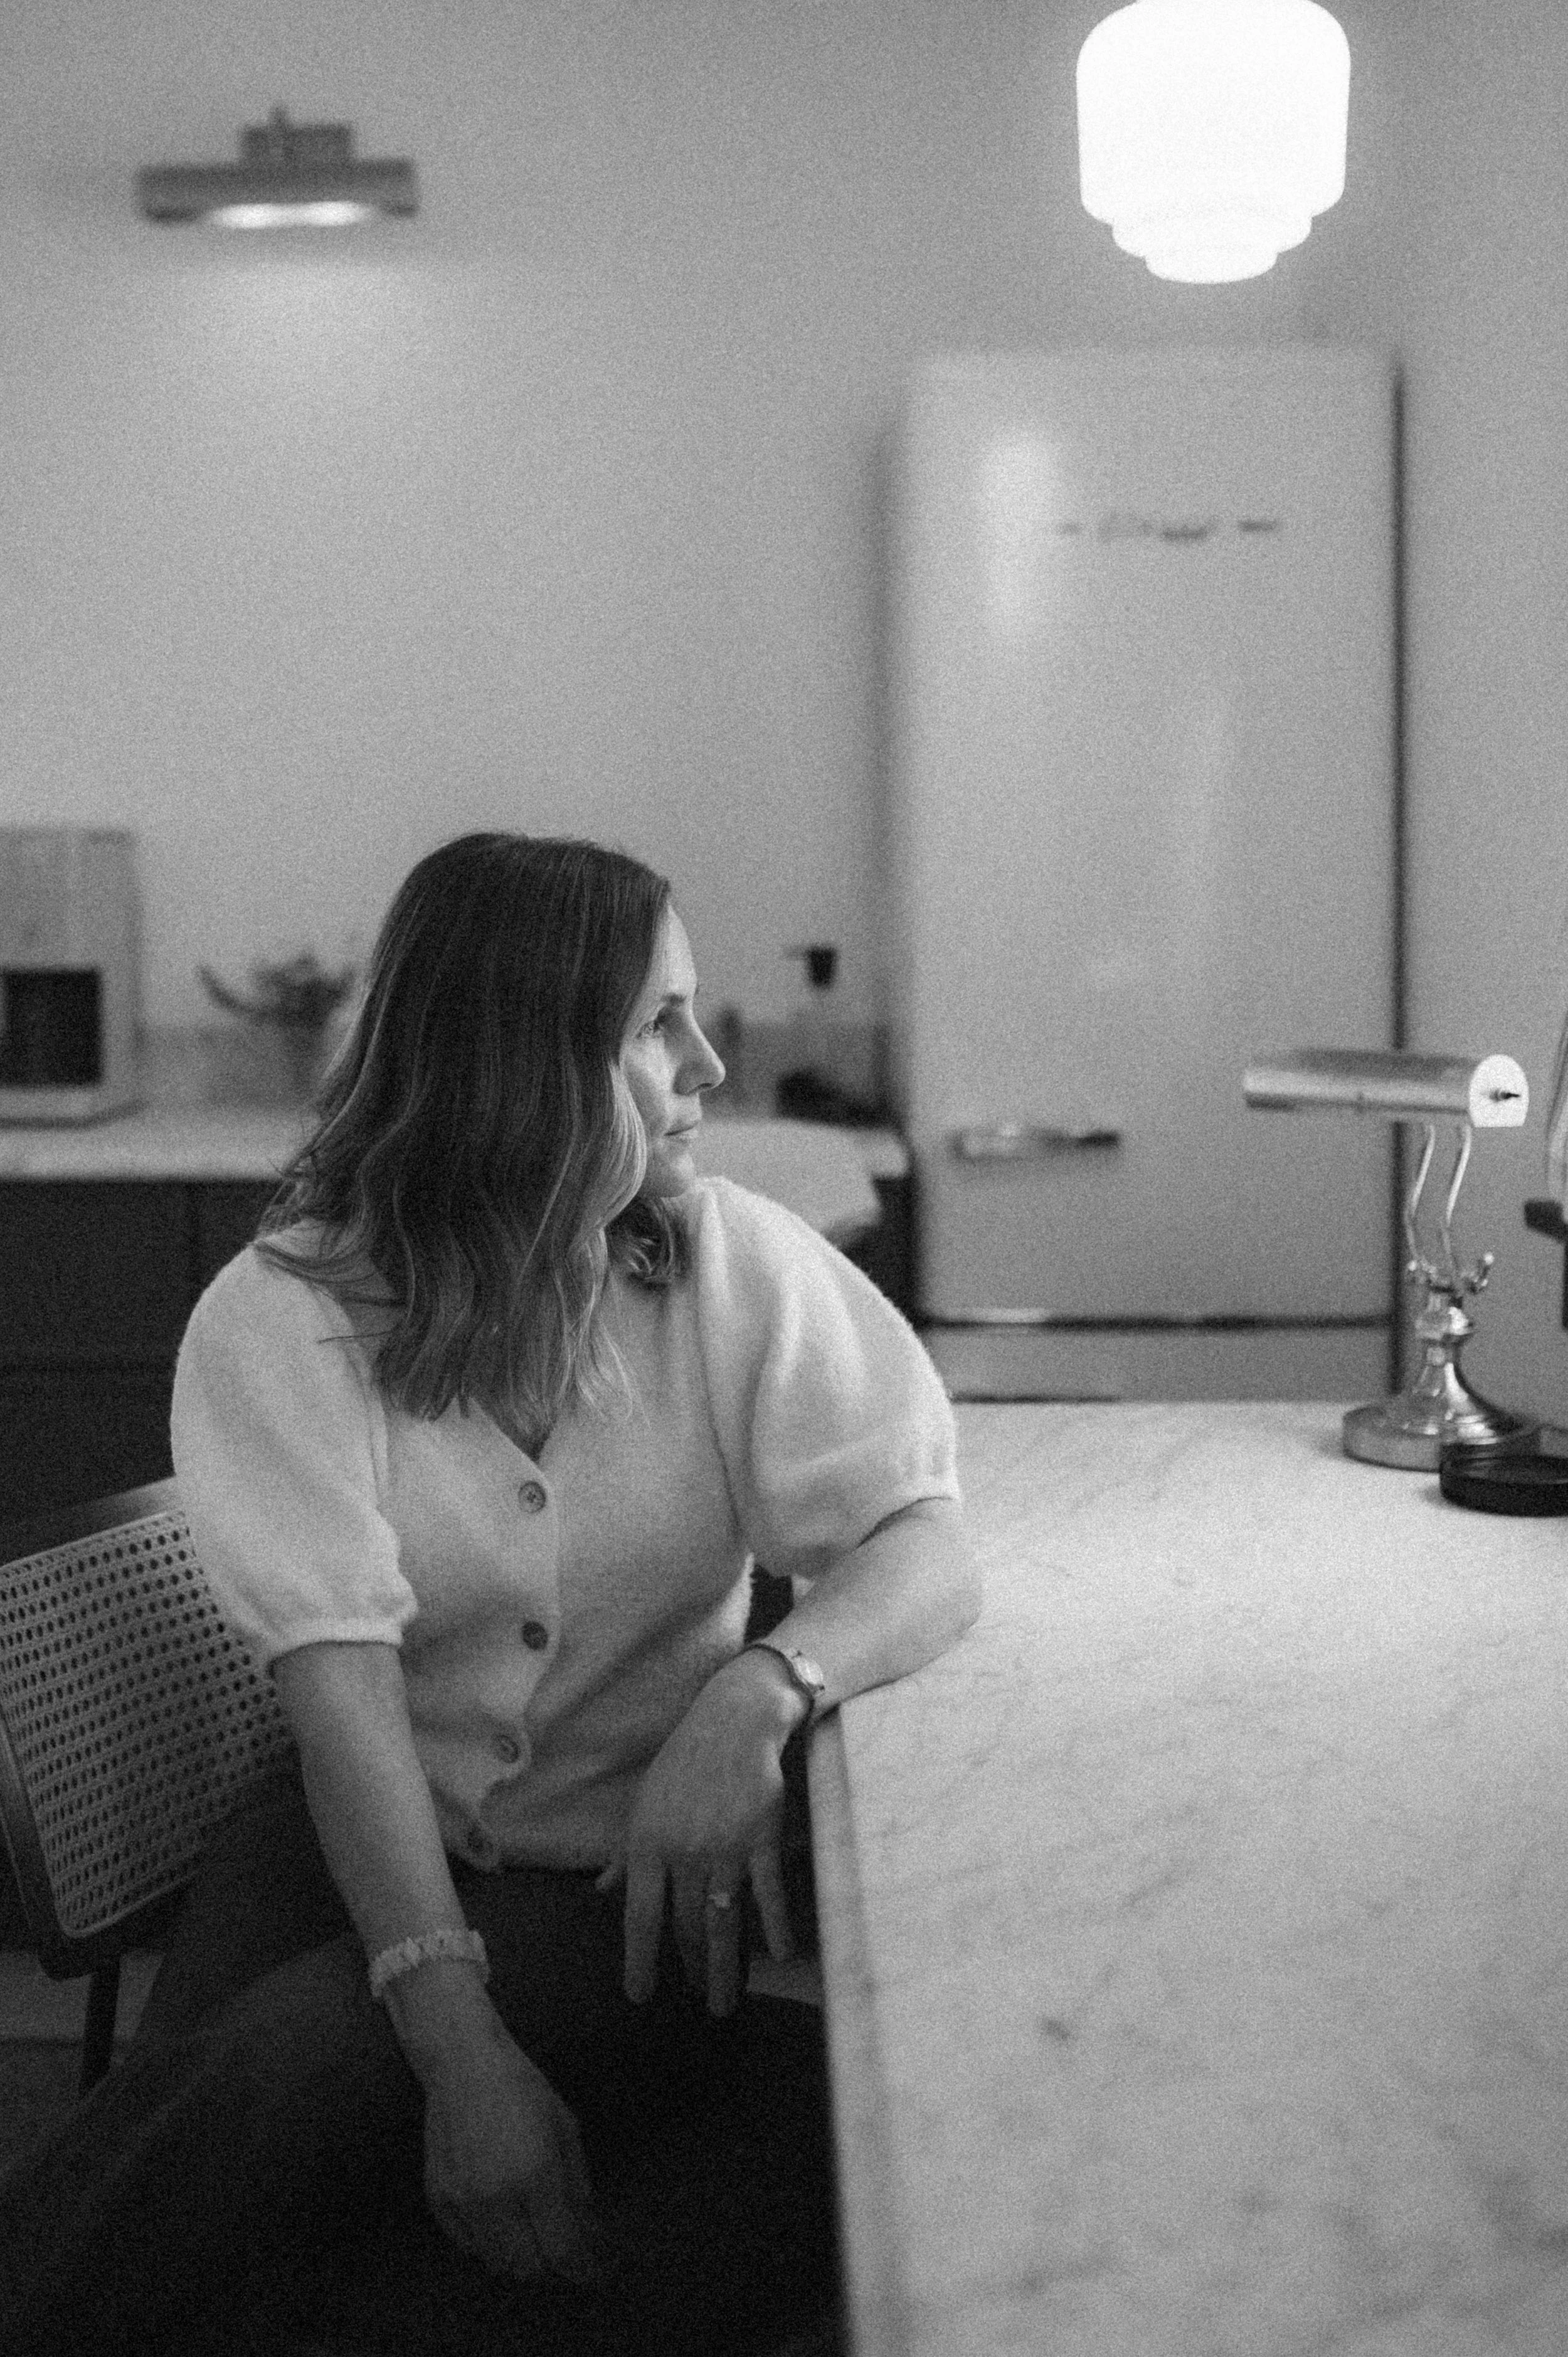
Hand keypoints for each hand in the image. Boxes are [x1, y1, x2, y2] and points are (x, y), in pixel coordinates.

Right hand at [415, 1998, 609, 2288]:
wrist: (463, 2064)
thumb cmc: (522, 2088)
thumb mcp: (565, 2129)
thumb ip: (578, 2187)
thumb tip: (590, 2235)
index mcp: (536, 2174)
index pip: (563, 2249)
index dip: (584, 2268)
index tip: (598, 2272)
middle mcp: (496, 2195)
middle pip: (528, 2267)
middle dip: (552, 2262)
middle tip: (564, 2245)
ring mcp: (462, 2201)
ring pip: (496, 2262)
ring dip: (520, 2256)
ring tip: (533, 2229)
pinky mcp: (438, 2199)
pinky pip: (467, 2245)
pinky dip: (488, 2242)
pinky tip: (500, 2216)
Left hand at [614, 1655, 802, 2015]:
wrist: (734, 1722)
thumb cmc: (684, 1764)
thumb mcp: (644, 1806)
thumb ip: (626, 1856)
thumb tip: (601, 1892)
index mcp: (647, 1844)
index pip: (640, 1916)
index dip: (639, 1960)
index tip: (640, 1997)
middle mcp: (683, 1851)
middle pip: (684, 1926)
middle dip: (691, 1970)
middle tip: (699, 2002)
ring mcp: (724, 1846)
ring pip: (723, 1919)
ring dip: (726, 1966)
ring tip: (726, 2003)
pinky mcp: (761, 1837)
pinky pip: (768, 1891)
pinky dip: (775, 1925)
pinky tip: (780, 1956)